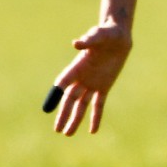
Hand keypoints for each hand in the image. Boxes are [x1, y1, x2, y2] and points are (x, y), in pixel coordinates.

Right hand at [48, 21, 132, 135]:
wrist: (118, 36)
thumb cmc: (105, 33)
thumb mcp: (97, 35)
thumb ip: (88, 40)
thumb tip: (76, 43)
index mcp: (77, 66)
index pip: (63, 83)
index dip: (55, 95)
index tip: (47, 109)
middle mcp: (82, 78)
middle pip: (70, 99)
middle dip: (63, 114)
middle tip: (57, 129)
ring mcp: (92, 83)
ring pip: (81, 105)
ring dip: (75, 119)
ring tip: (68, 133)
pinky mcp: (104, 86)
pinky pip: (99, 105)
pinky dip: (96, 117)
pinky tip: (93, 130)